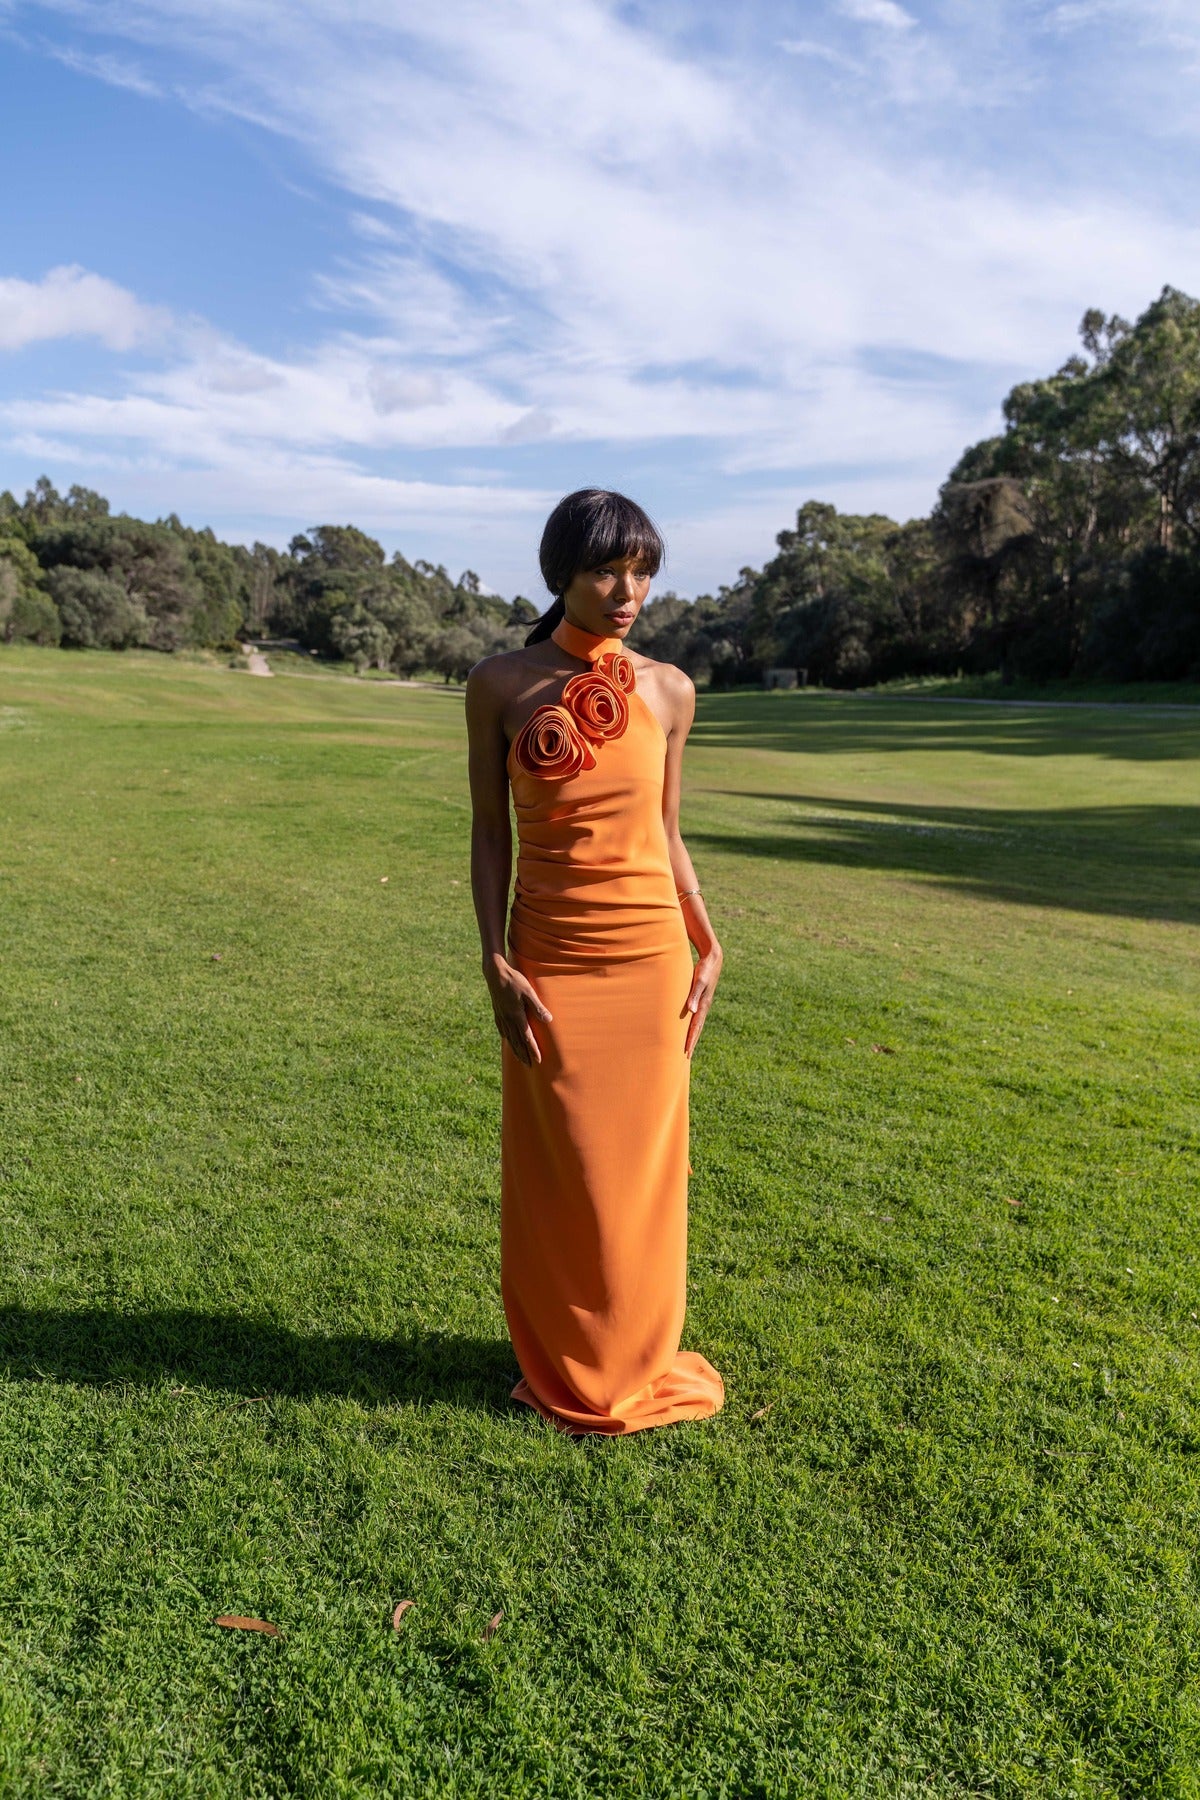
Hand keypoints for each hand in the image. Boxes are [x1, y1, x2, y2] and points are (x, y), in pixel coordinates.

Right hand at [485, 956, 551, 1065]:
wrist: (495, 972)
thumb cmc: (514, 980)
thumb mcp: (529, 991)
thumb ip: (537, 1007)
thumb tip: (548, 1020)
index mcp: (517, 1016)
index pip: (527, 1037)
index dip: (533, 1050)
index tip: (538, 1060)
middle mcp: (508, 1019)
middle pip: (517, 1041)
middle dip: (524, 1054)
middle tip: (529, 1065)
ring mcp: (501, 1016)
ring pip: (509, 1037)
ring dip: (515, 1049)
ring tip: (519, 1058)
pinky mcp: (497, 1011)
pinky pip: (502, 1029)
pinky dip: (506, 1037)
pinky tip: (507, 1039)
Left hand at [682, 943, 721, 1058]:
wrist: (713, 958)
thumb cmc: (705, 969)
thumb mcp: (700, 980)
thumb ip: (694, 995)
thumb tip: (691, 1011)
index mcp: (704, 1005)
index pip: (695, 1027)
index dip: (690, 1040)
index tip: (686, 1053)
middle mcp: (704, 1007)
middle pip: (697, 1029)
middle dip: (691, 1042)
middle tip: (686, 1057)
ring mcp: (703, 1003)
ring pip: (696, 1023)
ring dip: (691, 1035)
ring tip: (686, 1046)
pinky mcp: (701, 998)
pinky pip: (695, 1016)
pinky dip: (691, 1024)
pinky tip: (686, 1026)